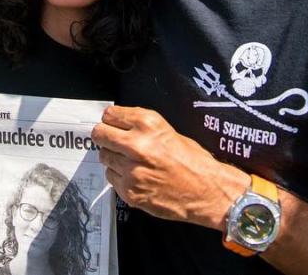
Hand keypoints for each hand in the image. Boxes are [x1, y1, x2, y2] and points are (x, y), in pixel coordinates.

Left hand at [91, 106, 248, 229]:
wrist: (208, 191)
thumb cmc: (194, 161)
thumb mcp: (168, 131)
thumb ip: (140, 126)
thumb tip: (117, 125)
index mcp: (147, 123)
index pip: (110, 115)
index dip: (111, 120)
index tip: (112, 124)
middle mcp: (137, 144)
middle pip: (100, 134)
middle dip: (104, 137)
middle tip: (112, 141)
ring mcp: (131, 169)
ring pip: (104, 157)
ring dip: (113, 158)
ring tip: (131, 161)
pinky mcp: (130, 191)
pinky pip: (111, 178)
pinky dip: (120, 177)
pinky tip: (137, 176)